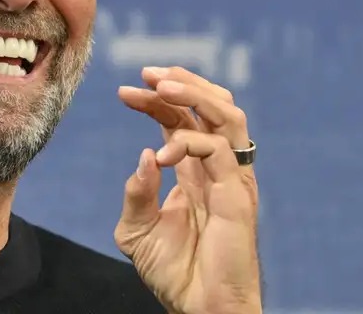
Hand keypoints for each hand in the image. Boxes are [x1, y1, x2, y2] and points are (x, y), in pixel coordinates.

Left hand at [114, 66, 260, 313]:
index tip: (124, 91)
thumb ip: (136, 192)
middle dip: (181, 81)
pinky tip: (161, 156)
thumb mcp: (136, 228)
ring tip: (162, 87)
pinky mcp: (238, 195)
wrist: (197, 307)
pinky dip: (188, 142)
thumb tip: (145, 156)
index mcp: (192, 169)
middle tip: (148, 73)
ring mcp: (230, 178)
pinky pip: (219, 151)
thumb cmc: (172, 272)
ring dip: (196, 94)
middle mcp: (215, 168)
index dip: (155, 100)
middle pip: (211, 105)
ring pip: (229, 116)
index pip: (180, 117)